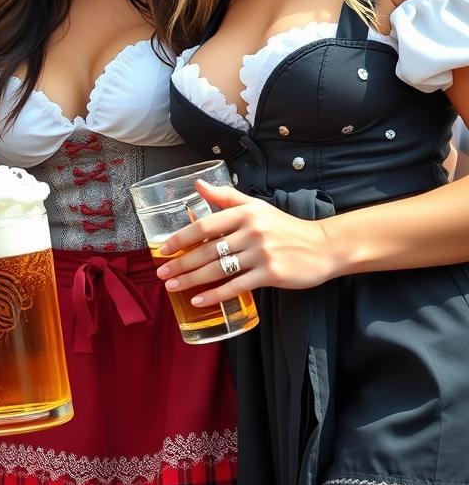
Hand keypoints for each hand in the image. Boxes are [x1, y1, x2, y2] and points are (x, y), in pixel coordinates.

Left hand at [154, 180, 336, 307]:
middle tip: (162, 273)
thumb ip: (226, 197)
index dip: (181, 238)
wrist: (323, 246)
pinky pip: (236, 286)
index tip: (164, 249)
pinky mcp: (271, 274)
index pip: (205, 225)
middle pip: (207, 250)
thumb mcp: (256, 206)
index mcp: (244, 213)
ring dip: (192, 279)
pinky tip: (199, 300)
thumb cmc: (284, 226)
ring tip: (173, 286)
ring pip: (219, 268)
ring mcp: (261, 253)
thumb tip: (197, 185)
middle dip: (181, 263)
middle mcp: (251, 231)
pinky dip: (216, 294)